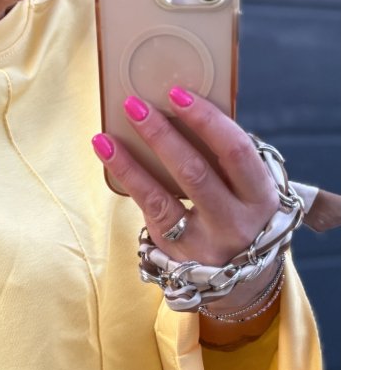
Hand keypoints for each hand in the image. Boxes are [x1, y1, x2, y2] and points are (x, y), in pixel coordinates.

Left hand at [93, 88, 278, 312]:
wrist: (240, 276)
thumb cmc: (240, 212)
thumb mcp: (249, 188)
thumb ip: (227, 157)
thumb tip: (181, 108)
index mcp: (262, 195)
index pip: (236, 151)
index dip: (206, 120)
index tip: (178, 94)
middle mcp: (237, 221)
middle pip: (196, 171)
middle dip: (162, 134)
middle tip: (135, 105)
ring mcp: (206, 241)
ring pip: (165, 195)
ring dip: (134, 159)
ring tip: (108, 132)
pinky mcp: (177, 253)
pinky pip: (148, 209)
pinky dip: (127, 177)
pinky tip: (108, 153)